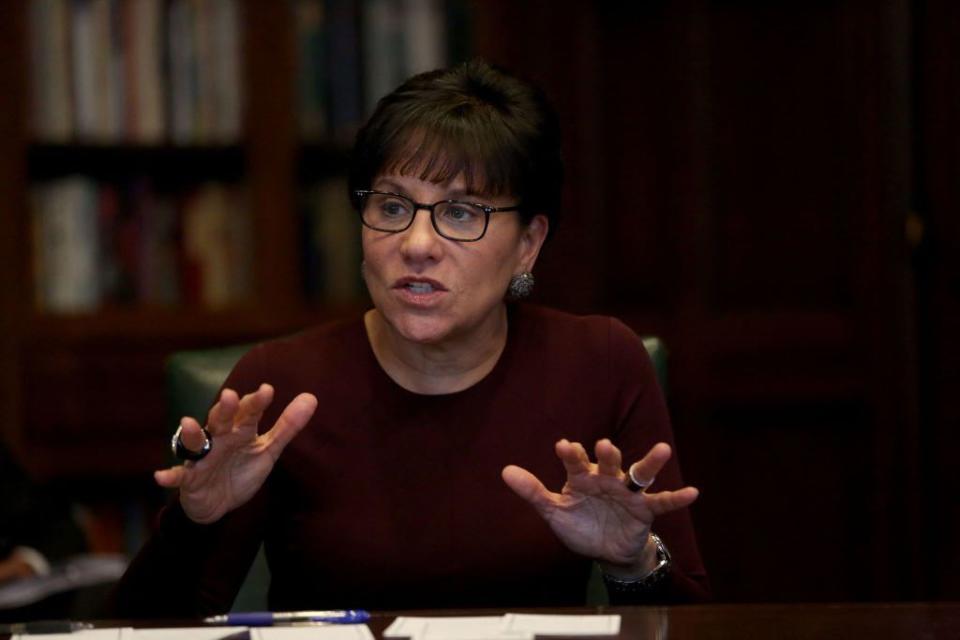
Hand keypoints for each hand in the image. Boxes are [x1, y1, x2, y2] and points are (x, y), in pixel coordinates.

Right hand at [154, 384, 317, 523]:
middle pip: (220, 420)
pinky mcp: (189, 479)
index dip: (256, 402)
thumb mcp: (268, 450)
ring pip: (195, 443)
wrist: (219, 504)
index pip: (248, 412)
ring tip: (189, 423)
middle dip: (225, 409)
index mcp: (239, 430)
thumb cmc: (241, 470)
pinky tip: (161, 476)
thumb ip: (287, 426)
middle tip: (230, 396)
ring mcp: (201, 458)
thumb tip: (311, 397)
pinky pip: (179, 476)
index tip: (267, 390)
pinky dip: (170, 475)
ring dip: (192, 434)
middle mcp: (218, 439)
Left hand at [501, 439, 698, 574]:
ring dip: (650, 463)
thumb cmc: (580, 524)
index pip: (575, 462)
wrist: (605, 551)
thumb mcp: (555, 511)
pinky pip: (662, 502)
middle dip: (608, 455)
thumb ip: (533, 492)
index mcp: (582, 477)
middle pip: (609, 463)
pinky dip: (677, 498)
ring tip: (663, 449)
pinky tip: (692, 492)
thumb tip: (506, 471)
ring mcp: (628, 493)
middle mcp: (607, 479)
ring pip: (639, 474)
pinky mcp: (645, 510)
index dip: (570, 455)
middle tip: (605, 446)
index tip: (563, 446)